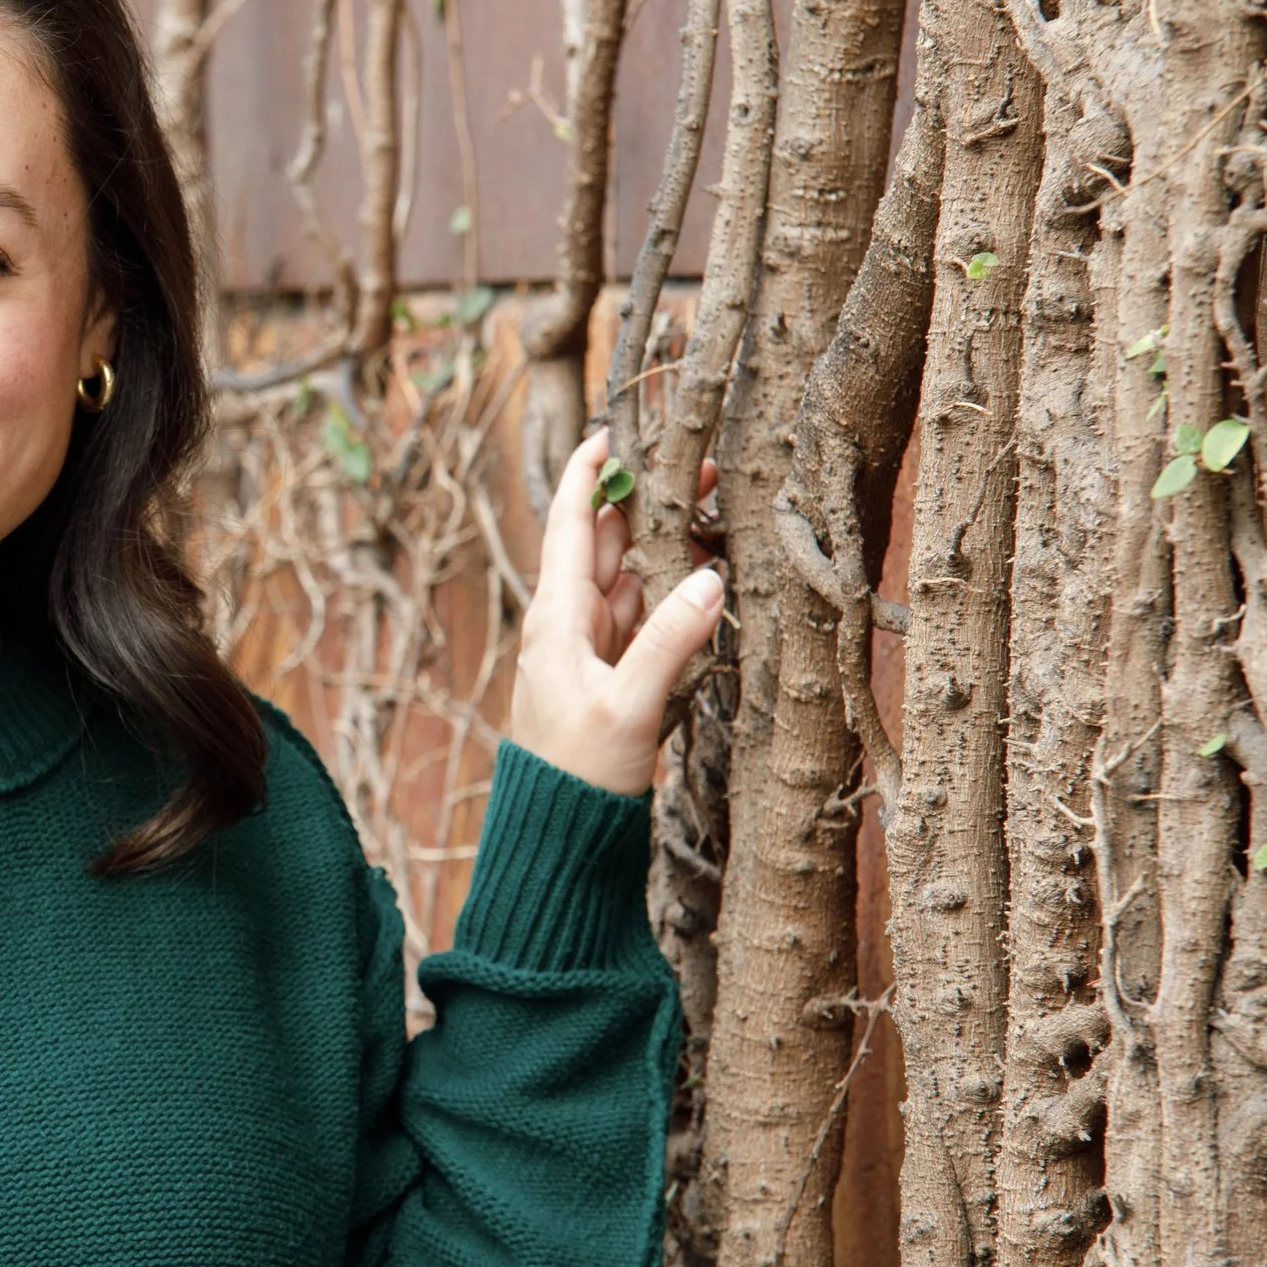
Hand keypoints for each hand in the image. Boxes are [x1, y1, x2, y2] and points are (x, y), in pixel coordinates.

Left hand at [506, 429, 724, 796]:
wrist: (560, 836)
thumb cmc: (579, 771)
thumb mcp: (628, 705)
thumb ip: (668, 641)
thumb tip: (708, 578)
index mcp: (556, 616)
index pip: (571, 524)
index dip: (589, 474)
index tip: (612, 429)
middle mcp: (567, 623)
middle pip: (606, 545)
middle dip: (645, 503)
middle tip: (700, 469)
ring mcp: (588, 649)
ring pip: (627, 579)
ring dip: (662, 547)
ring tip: (710, 511)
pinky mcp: (609, 675)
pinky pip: (640, 619)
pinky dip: (667, 595)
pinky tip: (699, 579)